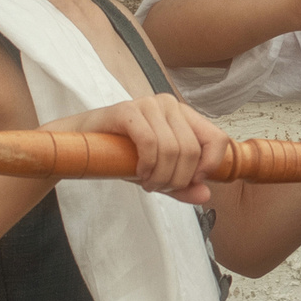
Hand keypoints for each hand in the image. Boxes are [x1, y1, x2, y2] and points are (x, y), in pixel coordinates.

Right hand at [52, 94, 229, 203]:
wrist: (81, 145)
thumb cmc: (122, 155)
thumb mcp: (159, 174)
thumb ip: (183, 185)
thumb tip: (205, 195)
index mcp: (184, 115)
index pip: (218, 138)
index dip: (210, 166)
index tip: (192, 181)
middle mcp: (169, 104)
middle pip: (192, 151)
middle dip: (177, 179)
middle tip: (159, 188)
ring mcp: (148, 104)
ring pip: (172, 150)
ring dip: (160, 177)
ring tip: (147, 183)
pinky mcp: (126, 110)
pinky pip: (149, 142)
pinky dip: (147, 165)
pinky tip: (139, 174)